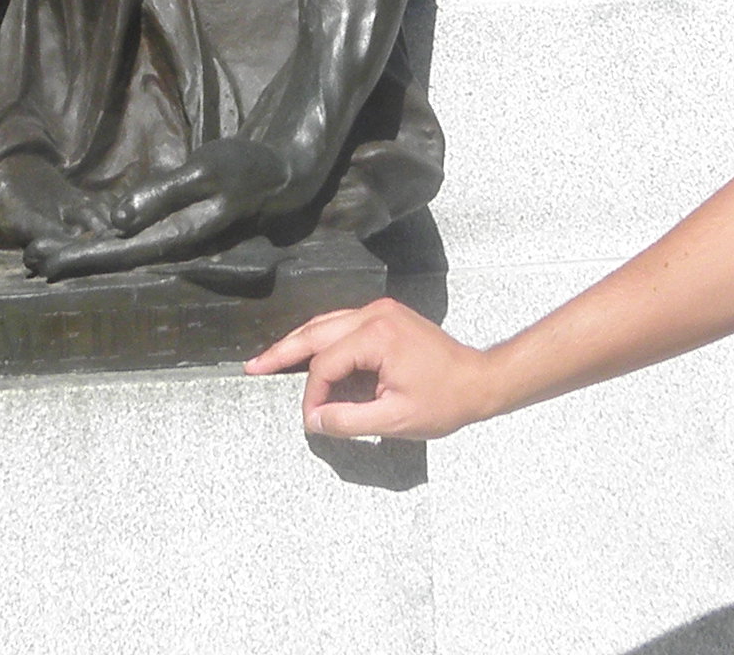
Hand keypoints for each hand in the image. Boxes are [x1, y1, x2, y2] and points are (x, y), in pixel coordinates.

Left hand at [27, 136, 293, 277]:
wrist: (274, 177)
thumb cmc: (241, 169)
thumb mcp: (205, 172)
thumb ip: (163, 195)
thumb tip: (118, 221)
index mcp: (174, 237)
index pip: (116, 252)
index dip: (78, 257)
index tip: (44, 260)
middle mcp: (168, 246)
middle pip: (111, 258)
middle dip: (69, 259)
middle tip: (28, 259)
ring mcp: (169, 238)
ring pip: (117, 251)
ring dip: (81, 252)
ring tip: (41, 254)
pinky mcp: (170, 225)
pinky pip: (128, 239)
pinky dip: (101, 240)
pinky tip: (82, 238)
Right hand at [246, 295, 503, 440]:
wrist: (480, 380)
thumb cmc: (443, 401)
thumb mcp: (395, 419)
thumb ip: (348, 420)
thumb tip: (313, 420)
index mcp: (376, 335)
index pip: (326, 363)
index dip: (313, 394)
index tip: (311, 420)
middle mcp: (374, 314)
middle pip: (316, 332)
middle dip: (283, 351)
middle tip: (252, 366)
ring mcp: (380, 312)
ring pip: (326, 324)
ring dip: (298, 343)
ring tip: (270, 359)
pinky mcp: (386, 317)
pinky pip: (343, 326)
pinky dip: (321, 341)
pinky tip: (307, 353)